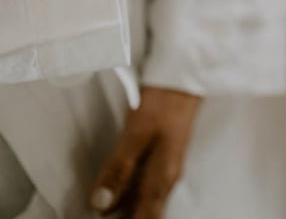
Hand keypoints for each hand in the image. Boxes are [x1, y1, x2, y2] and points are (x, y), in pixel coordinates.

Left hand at [90, 87, 201, 218]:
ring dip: (124, 211)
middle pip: (145, 214)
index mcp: (162, 178)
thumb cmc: (163, 103)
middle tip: (100, 214)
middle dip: (126, 218)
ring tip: (103, 207)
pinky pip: (142, 189)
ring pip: (143, 203)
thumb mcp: (136, 135)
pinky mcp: (159, 160)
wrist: (184, 80)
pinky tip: (112, 193)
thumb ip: (119, 170)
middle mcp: (165, 179)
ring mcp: (164, 170)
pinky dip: (126, 198)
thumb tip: (100, 204)